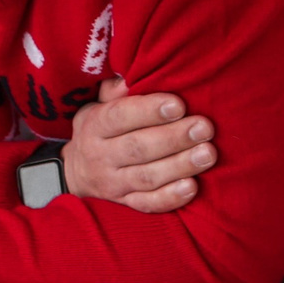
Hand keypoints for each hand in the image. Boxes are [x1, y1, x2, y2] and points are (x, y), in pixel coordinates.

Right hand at [60, 76, 214, 211]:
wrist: (75, 172)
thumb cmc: (99, 129)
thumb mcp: (97, 104)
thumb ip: (114, 90)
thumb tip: (129, 78)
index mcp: (94, 126)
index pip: (120, 116)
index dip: (149, 111)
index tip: (179, 105)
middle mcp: (101, 156)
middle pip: (138, 148)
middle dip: (174, 138)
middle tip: (204, 128)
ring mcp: (113, 183)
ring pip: (147, 177)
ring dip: (180, 166)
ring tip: (208, 154)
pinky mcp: (124, 203)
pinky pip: (147, 204)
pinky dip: (170, 198)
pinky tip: (192, 186)